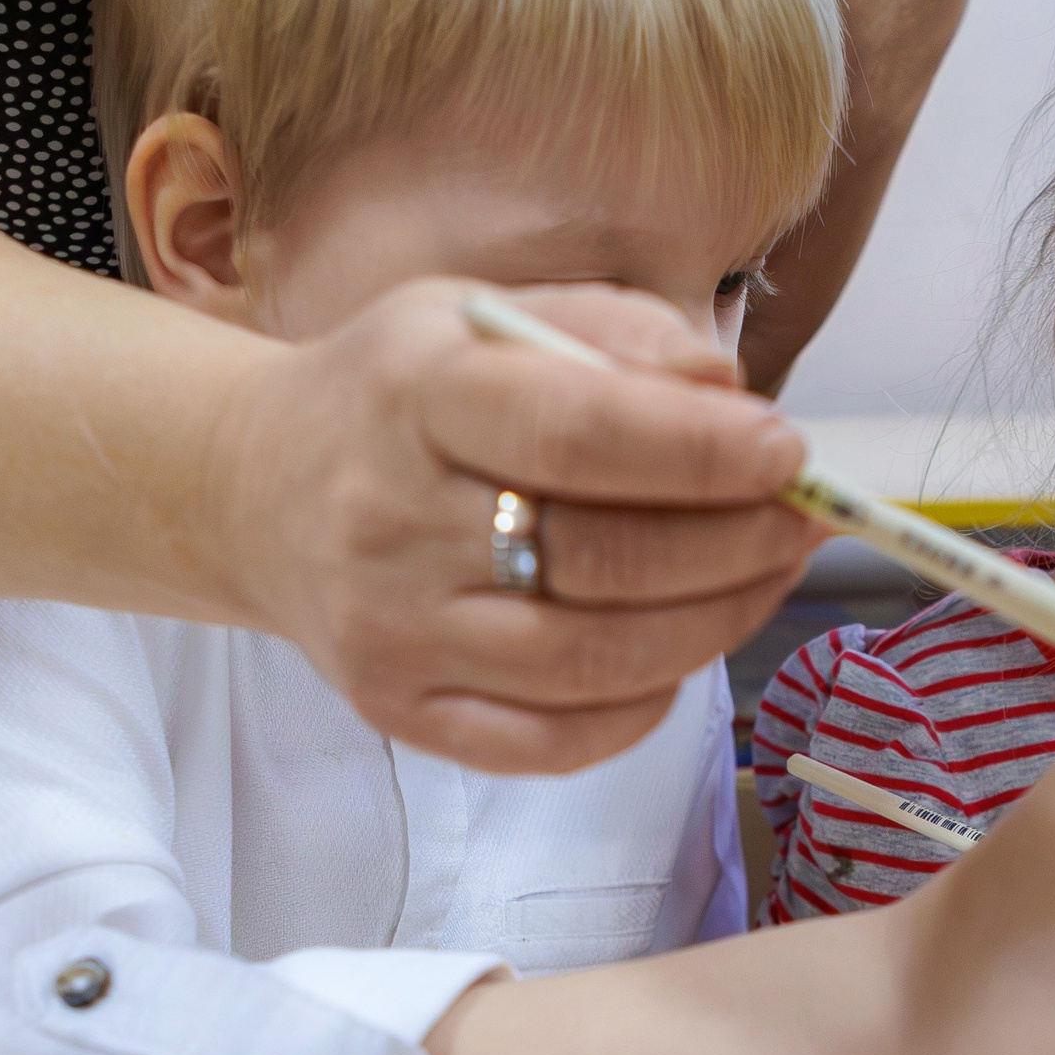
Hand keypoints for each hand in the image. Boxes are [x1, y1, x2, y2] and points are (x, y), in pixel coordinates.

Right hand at [216, 277, 827, 773]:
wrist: (254, 488)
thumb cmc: (397, 395)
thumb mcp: (485, 313)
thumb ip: (615, 337)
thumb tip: (731, 394)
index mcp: (414, 393)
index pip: (575, 433)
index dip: (699, 451)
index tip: (784, 450)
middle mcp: (390, 519)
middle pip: (600, 560)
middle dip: (734, 544)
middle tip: (800, 519)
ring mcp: (391, 630)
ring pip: (592, 662)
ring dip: (713, 625)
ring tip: (764, 577)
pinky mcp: (399, 710)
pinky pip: (551, 741)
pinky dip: (642, 707)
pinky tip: (680, 652)